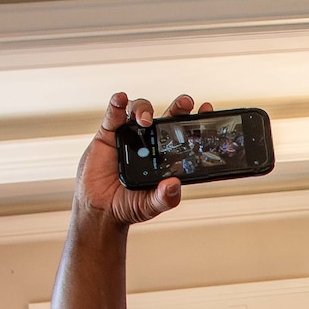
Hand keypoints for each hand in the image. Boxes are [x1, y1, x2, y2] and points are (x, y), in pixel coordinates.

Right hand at [76, 92, 211, 227]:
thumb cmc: (129, 204)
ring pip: (140, 110)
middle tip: (185, 103)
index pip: (184, 134)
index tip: (206, 110)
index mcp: (166, 155)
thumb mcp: (151, 205)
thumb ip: (165, 198)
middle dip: (178, 106)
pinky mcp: (109, 133)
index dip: (195, 121)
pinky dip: (117, 104)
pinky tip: (120, 100)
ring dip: (145, 109)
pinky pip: (113, 114)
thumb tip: (174, 185)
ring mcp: (130, 135)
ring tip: (146, 120)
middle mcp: (150, 141)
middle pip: (166, 116)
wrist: (101, 207)